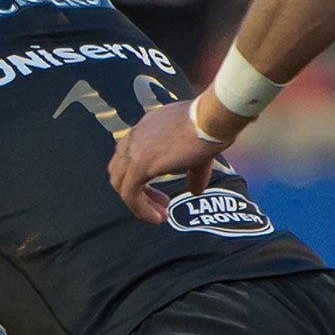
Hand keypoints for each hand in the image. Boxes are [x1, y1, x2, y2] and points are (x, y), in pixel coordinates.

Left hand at [110, 99, 224, 222]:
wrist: (213, 117)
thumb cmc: (211, 127)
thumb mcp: (198, 152)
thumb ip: (193, 173)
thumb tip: (196, 191)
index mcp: (144, 130)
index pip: (128, 157)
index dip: (140, 178)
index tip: (159, 192)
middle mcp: (134, 138)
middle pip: (120, 172)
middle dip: (138, 192)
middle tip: (161, 204)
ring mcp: (133, 150)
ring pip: (122, 185)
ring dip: (139, 204)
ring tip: (160, 215)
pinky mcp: (139, 164)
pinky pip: (130, 194)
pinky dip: (140, 209)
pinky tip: (157, 217)